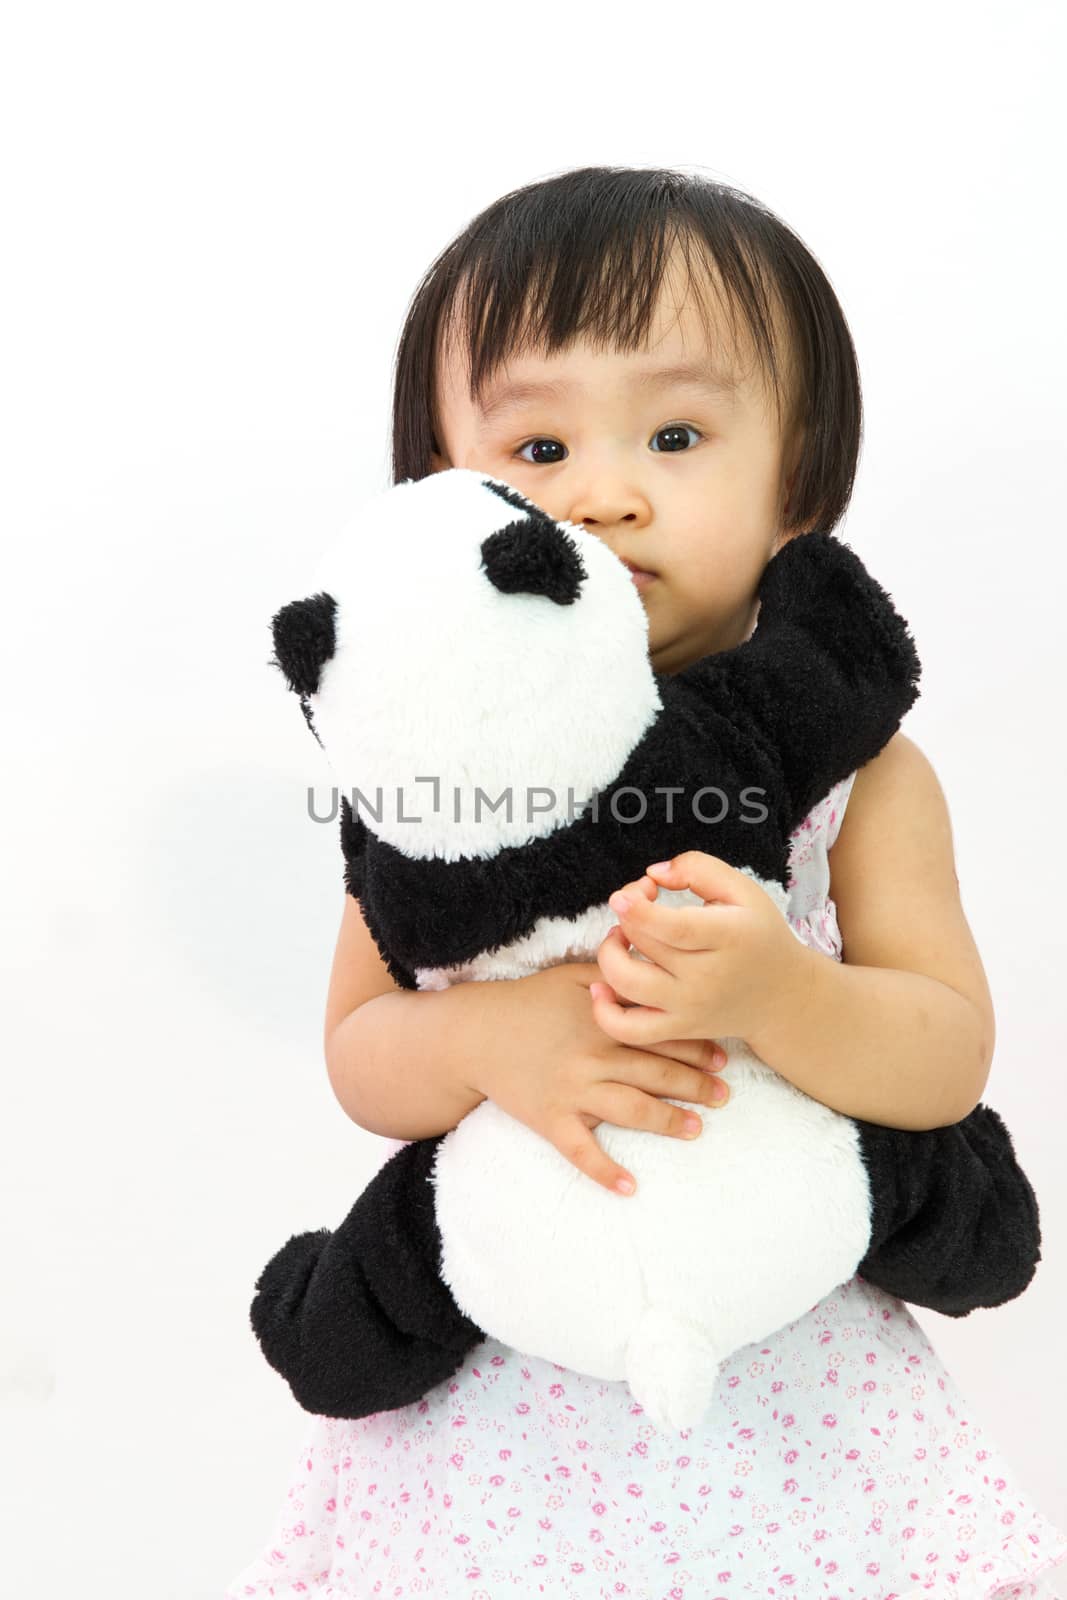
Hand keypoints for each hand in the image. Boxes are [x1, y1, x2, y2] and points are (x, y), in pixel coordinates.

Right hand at [468, 961, 730, 1198]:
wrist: (475, 1034)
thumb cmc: (527, 1002)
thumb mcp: (572, 976)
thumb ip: (614, 975)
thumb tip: (653, 965)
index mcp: (604, 1021)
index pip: (662, 1034)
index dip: (697, 1046)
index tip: (723, 1055)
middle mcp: (594, 1057)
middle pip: (657, 1073)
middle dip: (697, 1085)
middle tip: (724, 1095)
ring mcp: (573, 1091)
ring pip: (633, 1110)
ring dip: (669, 1121)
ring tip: (697, 1128)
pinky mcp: (551, 1120)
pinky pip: (581, 1152)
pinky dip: (605, 1172)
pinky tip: (630, 1188)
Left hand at [591, 851, 806, 1049]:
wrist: (781, 996)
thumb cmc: (757, 934)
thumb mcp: (742, 890)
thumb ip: (698, 869)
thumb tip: (652, 874)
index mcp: (729, 936)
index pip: (675, 927)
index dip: (638, 910)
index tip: (622, 896)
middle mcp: (708, 976)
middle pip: (645, 945)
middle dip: (627, 915)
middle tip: (637, 903)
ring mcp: (691, 1007)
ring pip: (628, 985)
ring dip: (609, 955)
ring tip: (620, 938)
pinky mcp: (678, 1028)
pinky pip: (629, 1030)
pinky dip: (604, 1012)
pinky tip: (601, 986)